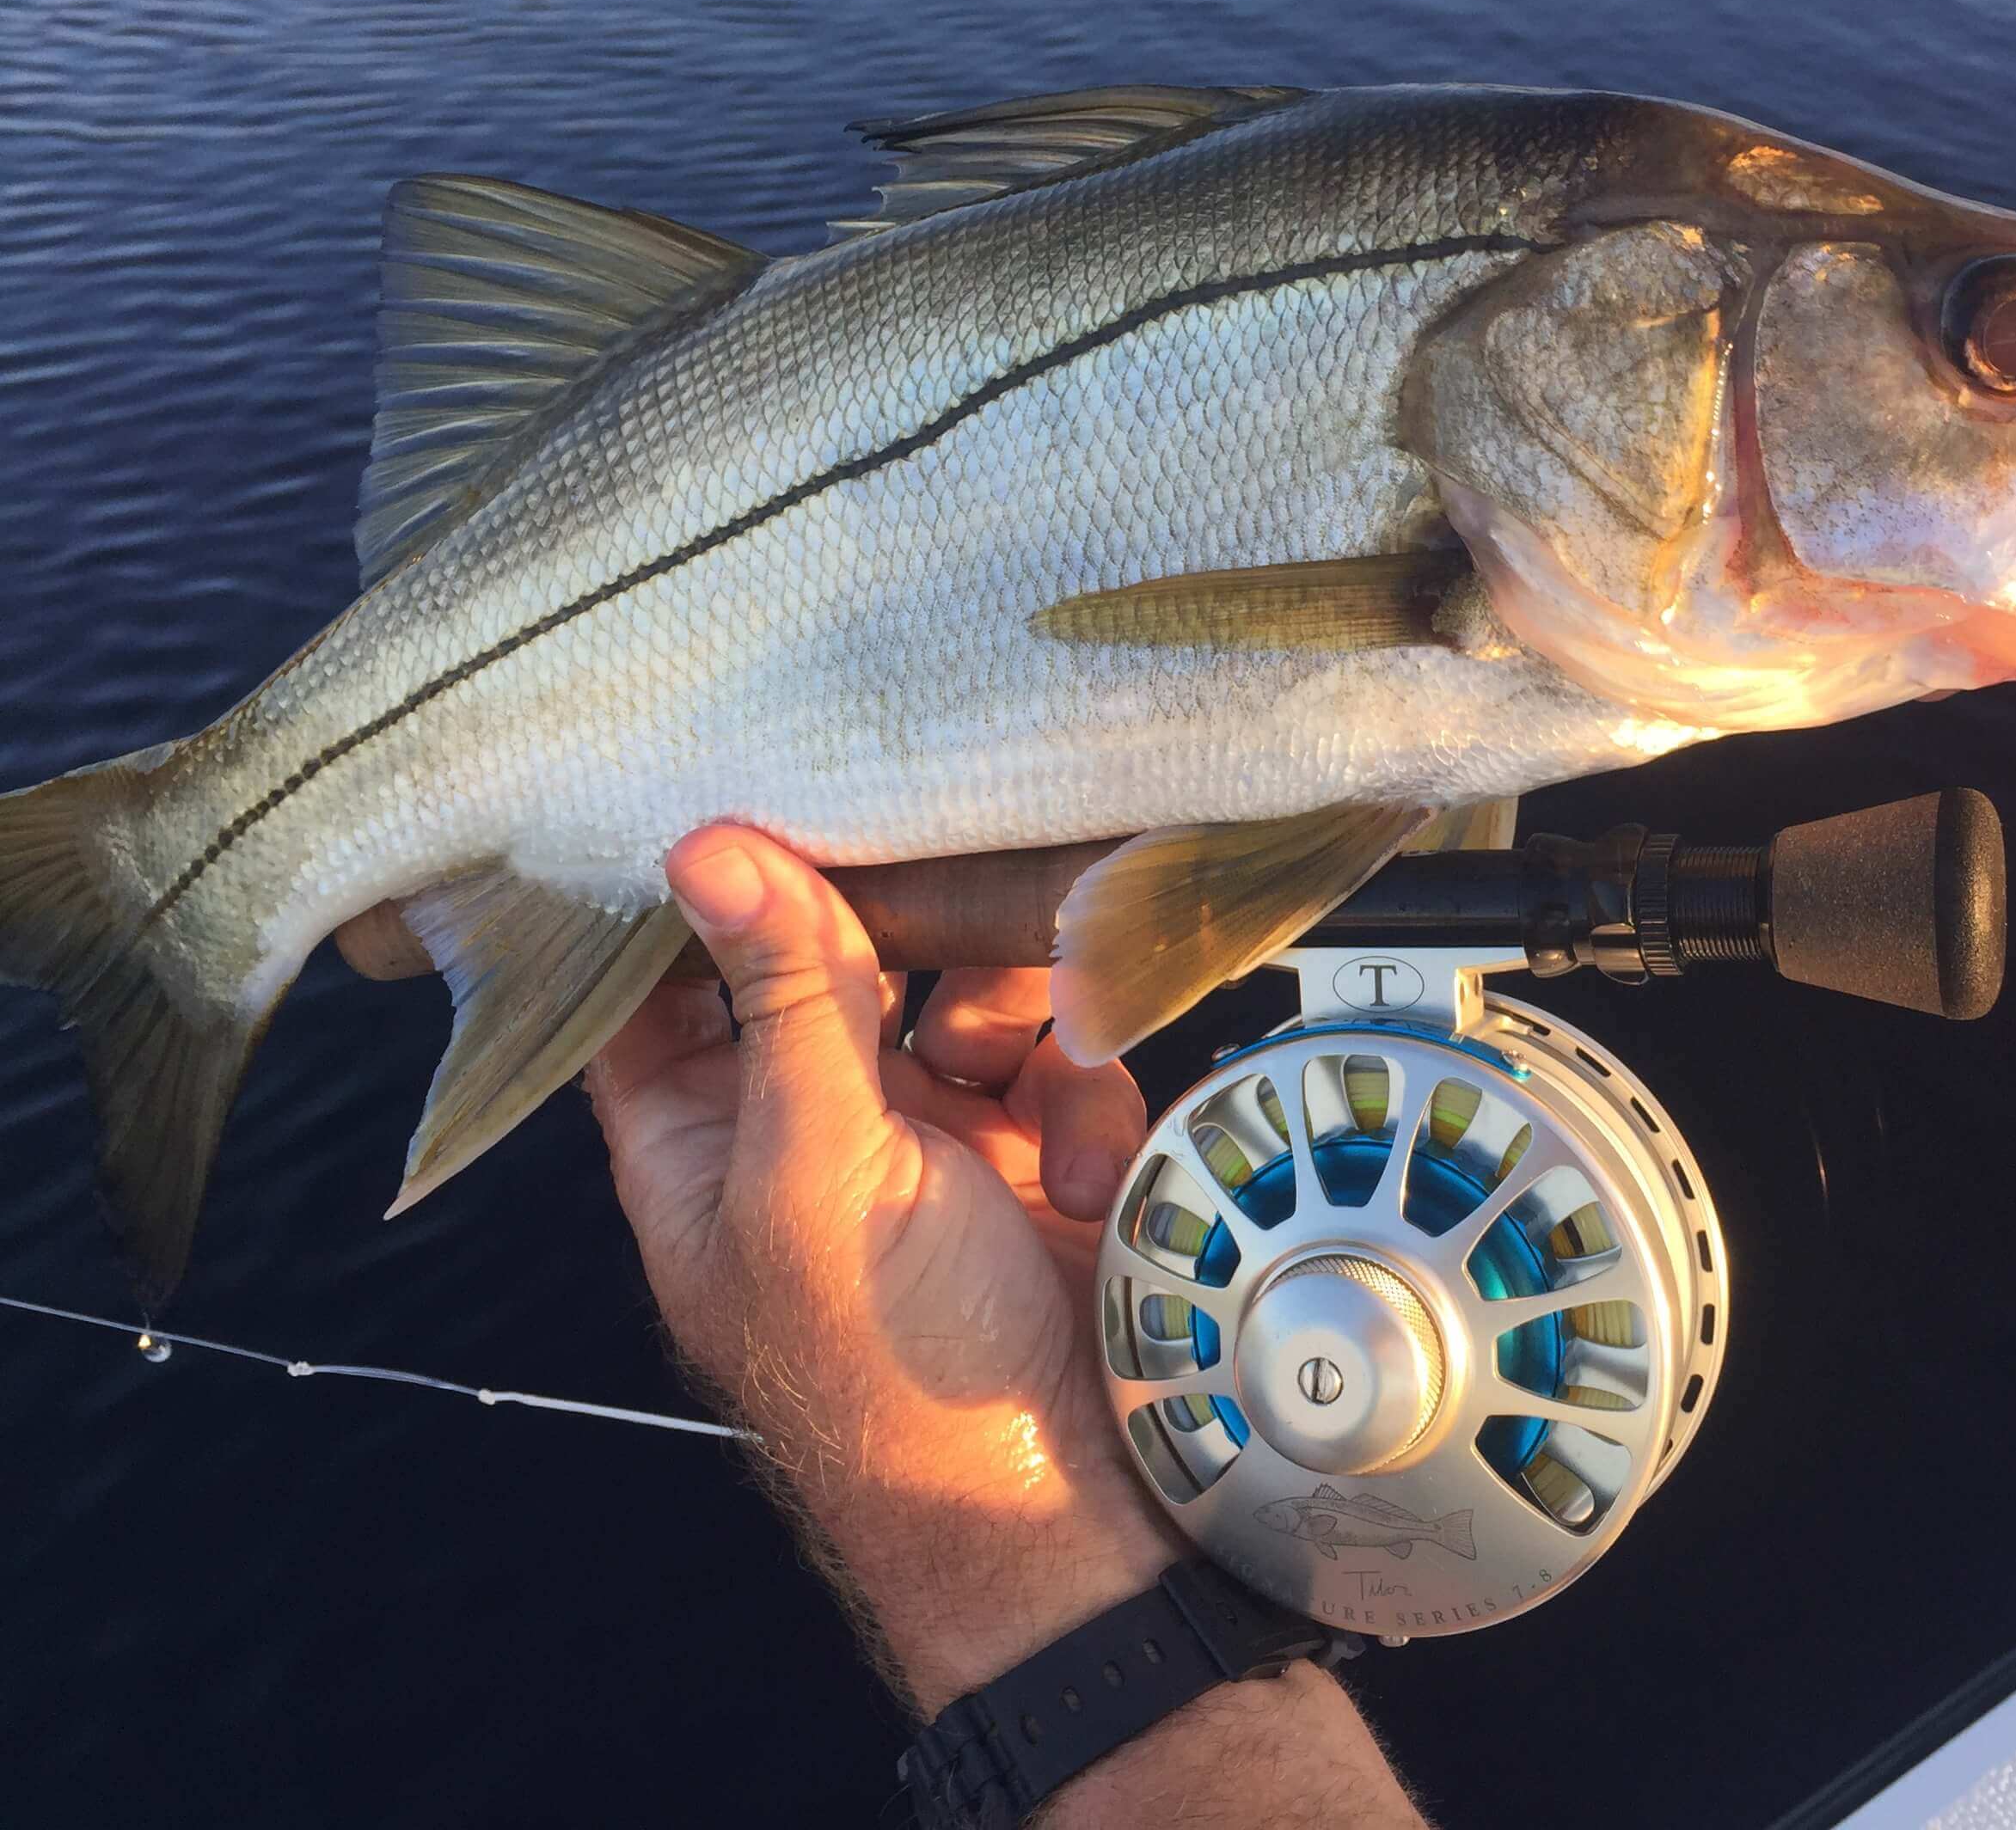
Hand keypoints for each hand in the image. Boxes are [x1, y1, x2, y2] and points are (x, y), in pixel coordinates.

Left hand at [585, 823, 1172, 1707]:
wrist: (1075, 1513)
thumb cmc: (899, 1373)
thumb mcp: (820, 1171)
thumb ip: (782, 1000)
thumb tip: (705, 843)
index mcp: (700, 1137)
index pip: (656, 978)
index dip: (690, 885)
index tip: (745, 774)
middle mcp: (807, 1123)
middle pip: (834, 958)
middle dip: (905, 935)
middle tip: (951, 888)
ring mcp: (930, 1137)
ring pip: (965, 992)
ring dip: (1016, 1024)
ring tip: (1040, 1093)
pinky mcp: (1038, 1148)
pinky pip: (1060, 1056)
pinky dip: (1084, 1099)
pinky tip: (1085, 1173)